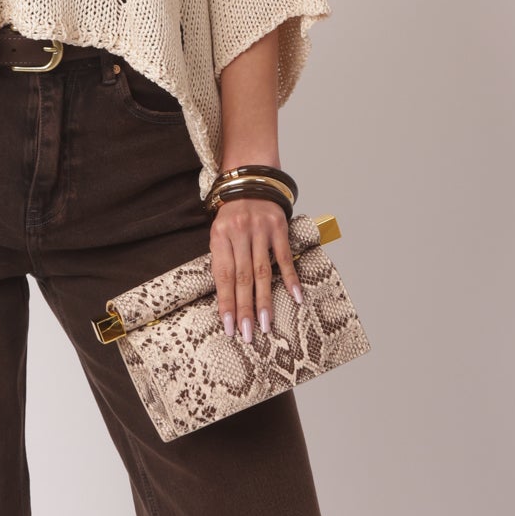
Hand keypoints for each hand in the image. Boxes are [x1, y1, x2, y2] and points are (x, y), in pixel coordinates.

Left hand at [209, 194, 301, 343]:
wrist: (250, 182)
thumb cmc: (232, 215)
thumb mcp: (219, 233)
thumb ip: (223, 260)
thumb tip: (226, 298)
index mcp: (219, 237)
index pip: (222, 276)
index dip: (226, 303)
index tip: (229, 327)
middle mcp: (239, 233)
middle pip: (242, 278)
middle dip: (245, 309)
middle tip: (248, 333)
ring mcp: (260, 230)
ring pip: (262, 271)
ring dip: (264, 300)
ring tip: (266, 323)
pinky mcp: (279, 227)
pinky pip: (284, 257)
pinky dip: (290, 278)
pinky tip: (295, 297)